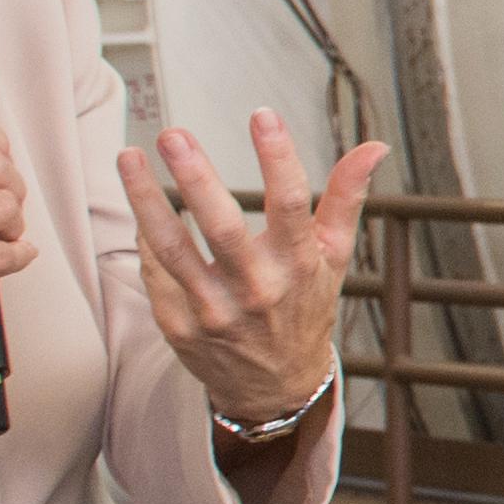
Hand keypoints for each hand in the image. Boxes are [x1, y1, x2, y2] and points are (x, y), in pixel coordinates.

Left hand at [118, 111, 389, 428]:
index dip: (278, 158)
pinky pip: (155, 273)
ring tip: (129, 158)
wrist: (275, 387)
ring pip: (173, 248)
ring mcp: (214, 311)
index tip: (262, 116)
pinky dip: (144, 237)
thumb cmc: (304, 309)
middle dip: (196, 178)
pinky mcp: (179, 325)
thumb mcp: (334, 256)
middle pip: (222, 228)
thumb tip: (374, 148)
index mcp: (300, 265)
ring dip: (146, 200)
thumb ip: (346, 198)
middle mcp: (258, 289)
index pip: (291, 205)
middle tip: (173, 136)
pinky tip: (139, 205)